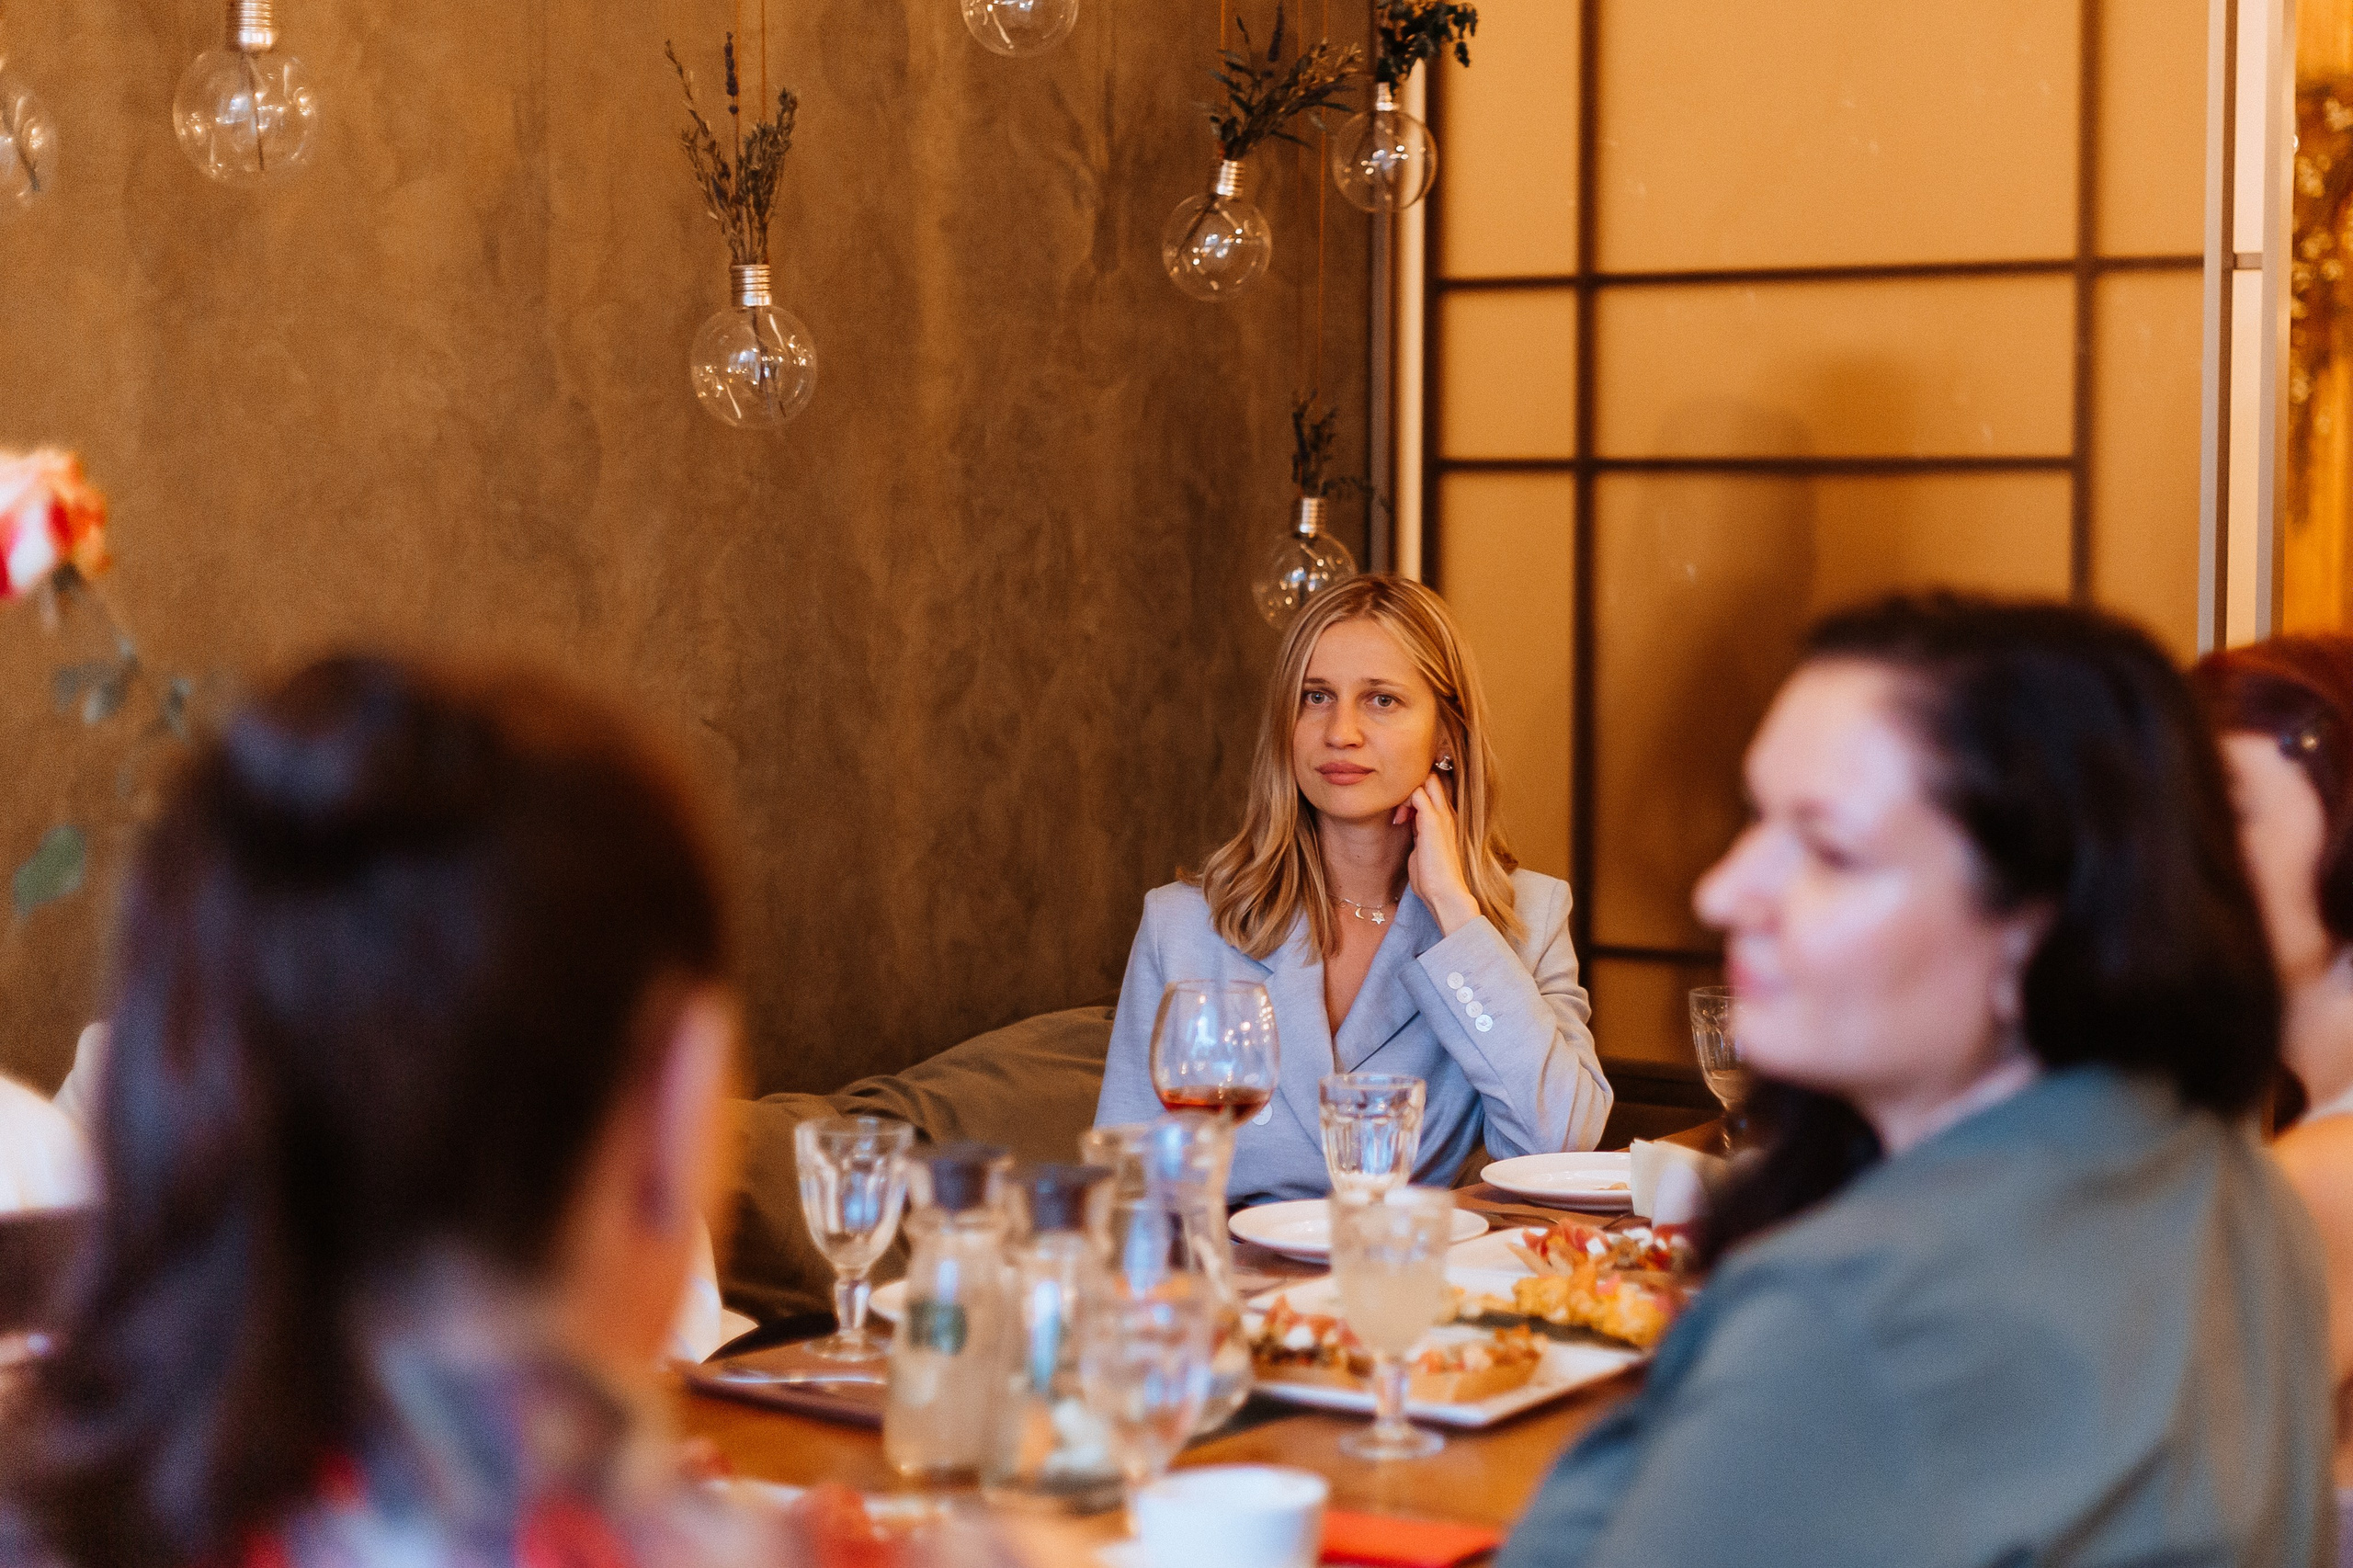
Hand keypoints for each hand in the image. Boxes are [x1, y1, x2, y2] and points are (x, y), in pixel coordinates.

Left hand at [1396, 772, 1479, 935]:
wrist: (1445, 893)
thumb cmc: (1432, 879)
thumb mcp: (1422, 850)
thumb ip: (1417, 833)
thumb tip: (1407, 823)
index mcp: (1446, 821)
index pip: (1433, 790)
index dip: (1415, 792)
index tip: (1401, 813)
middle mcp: (1447, 814)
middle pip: (1432, 779)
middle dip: (1412, 785)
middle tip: (1400, 808)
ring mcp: (1442, 816)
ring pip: (1426, 781)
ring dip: (1406, 793)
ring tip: (1399, 817)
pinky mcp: (1433, 821)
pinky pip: (1417, 793)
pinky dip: (1404, 801)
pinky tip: (1399, 820)